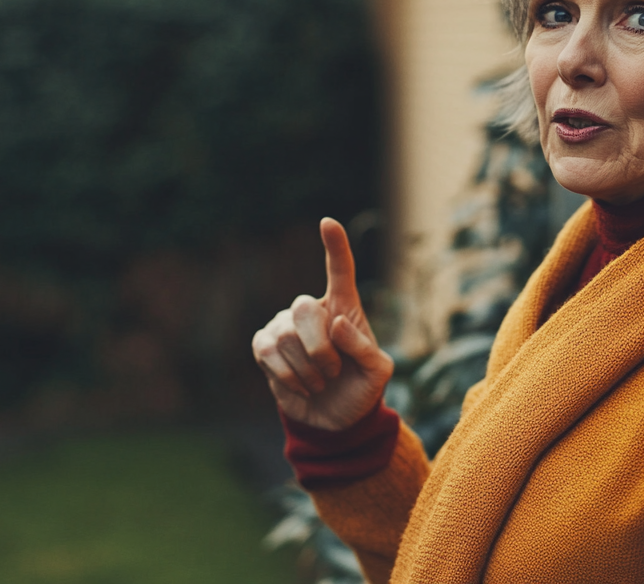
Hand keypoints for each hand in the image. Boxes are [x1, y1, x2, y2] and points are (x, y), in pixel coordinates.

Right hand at [252, 217, 393, 430]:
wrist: (336, 420)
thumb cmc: (360, 389)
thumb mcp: (378, 373)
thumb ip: (365, 348)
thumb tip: (336, 323)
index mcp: (345, 308)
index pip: (340, 271)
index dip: (335, 247)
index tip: (328, 223)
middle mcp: (314, 310)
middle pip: (305, 308)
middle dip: (320, 348)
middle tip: (333, 372)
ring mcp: (285, 326)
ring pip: (285, 335)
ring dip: (307, 369)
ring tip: (320, 383)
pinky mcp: (265, 346)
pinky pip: (266, 350)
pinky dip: (287, 375)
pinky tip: (301, 386)